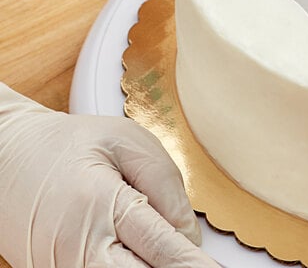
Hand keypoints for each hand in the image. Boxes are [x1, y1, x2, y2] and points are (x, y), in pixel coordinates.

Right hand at [0, 84, 217, 266]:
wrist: (8, 156)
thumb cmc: (69, 144)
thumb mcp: (126, 141)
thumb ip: (165, 185)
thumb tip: (190, 238)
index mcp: (101, 206)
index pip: (162, 249)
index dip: (194, 266)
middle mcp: (78, 250)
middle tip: (199, 266)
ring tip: (174, 256)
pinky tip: (138, 255)